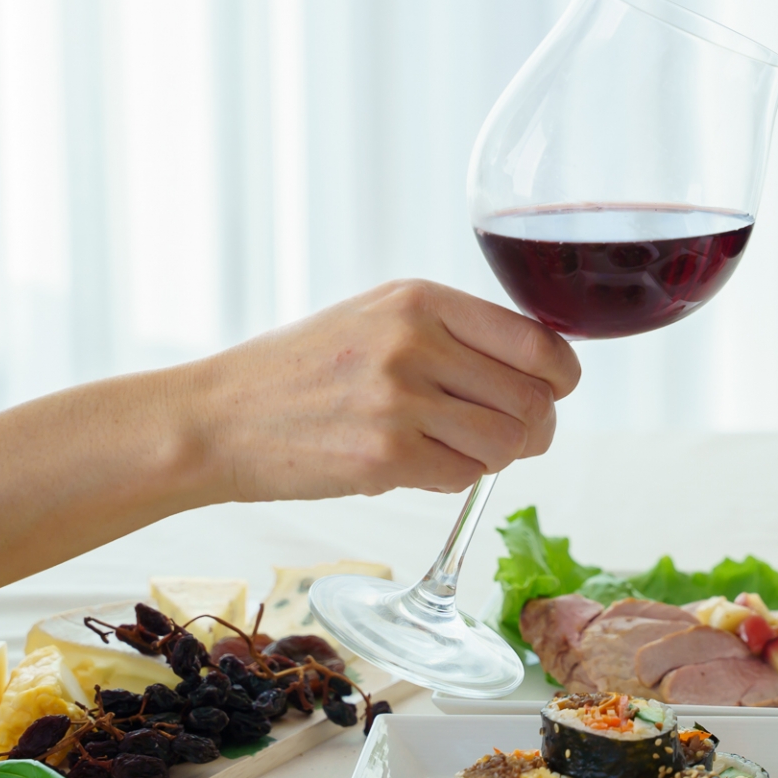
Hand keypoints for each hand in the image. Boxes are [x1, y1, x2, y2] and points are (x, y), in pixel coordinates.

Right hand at [186, 279, 580, 501]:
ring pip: (508, 442)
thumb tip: (541, 367)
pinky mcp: (384, 457)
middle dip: (535, 425)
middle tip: (513, 435)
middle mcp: (415, 343)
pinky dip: (457, 478)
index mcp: (420, 300)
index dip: (560, 376)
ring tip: (461, 448)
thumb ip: (454, 332)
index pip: (537, 341)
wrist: (217, 418)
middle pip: (533, 398)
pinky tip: (423, 463)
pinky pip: (465, 476)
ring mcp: (399, 401)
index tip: (555, 389)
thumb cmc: (301, 371)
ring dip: (498, 456)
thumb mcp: (377, 316)